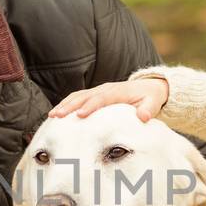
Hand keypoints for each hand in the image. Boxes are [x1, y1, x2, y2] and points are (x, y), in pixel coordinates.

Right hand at [49, 76, 169, 121]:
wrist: (149, 88)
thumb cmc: (150, 99)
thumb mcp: (153, 104)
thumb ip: (148, 109)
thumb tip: (143, 116)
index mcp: (118, 92)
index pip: (102, 98)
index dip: (90, 106)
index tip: (80, 115)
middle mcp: (105, 89)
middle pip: (84, 96)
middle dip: (70, 106)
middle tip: (56, 116)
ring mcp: (98, 90)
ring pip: (77, 96)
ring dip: (64, 105)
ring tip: (51, 116)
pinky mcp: (94, 95)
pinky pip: (78, 98)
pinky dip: (66, 104)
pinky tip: (57, 115)